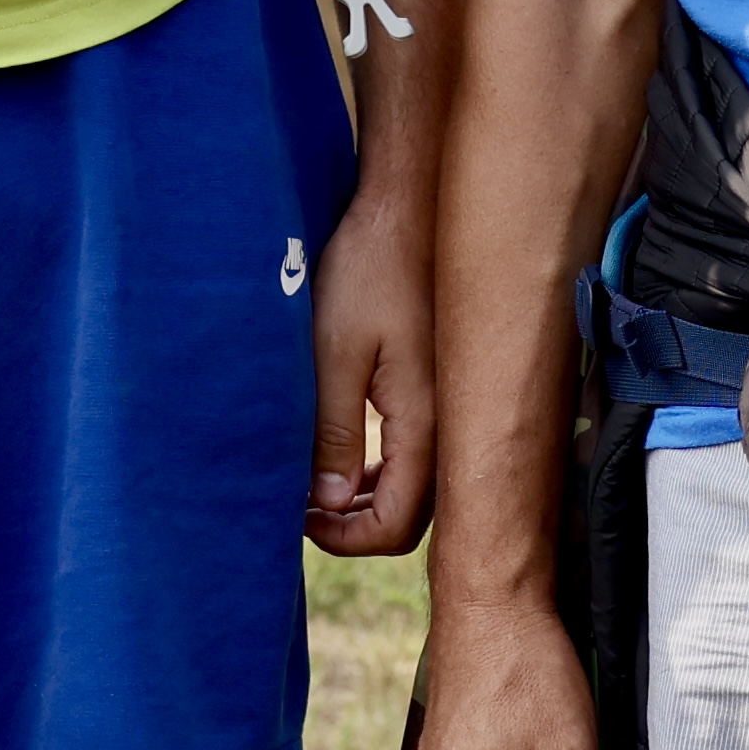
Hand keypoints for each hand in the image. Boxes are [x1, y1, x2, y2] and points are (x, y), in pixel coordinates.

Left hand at [306, 193, 438, 556]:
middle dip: (355, 526)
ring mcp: (447, 406)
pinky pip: (417, 454)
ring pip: (417, 488)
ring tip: (317, 489)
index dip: (346, 538)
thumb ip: (333, 432)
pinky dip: (382, 470)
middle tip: (303, 507)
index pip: (396, 523)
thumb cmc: (367, 271)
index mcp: (424, 421)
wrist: (405, 211)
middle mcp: (447, 423)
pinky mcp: (438, 388)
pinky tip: (346, 458)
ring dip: (368, 500)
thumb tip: (328, 501)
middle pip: (411, 516)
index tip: (301, 516)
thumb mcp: (334, 353)